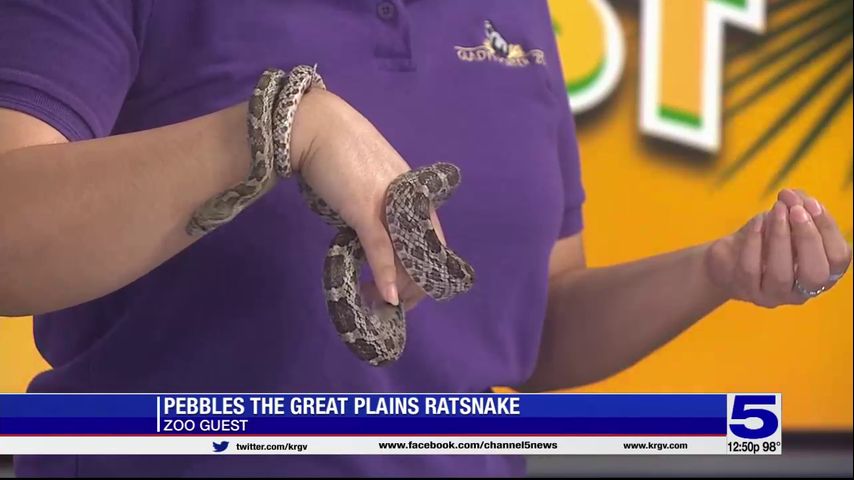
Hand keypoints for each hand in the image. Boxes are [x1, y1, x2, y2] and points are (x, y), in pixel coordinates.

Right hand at [289, 88, 443, 308]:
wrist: (316, 127)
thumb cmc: (339, 151)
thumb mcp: (368, 182)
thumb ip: (379, 205)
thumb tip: (375, 232)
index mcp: (412, 193)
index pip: (432, 239)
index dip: (425, 269)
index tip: (411, 290)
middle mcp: (408, 200)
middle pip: (424, 253)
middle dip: (415, 286)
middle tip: (396, 304)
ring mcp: (388, 204)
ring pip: (406, 256)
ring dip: (400, 288)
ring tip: (386, 305)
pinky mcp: (365, 209)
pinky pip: (381, 249)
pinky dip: (386, 275)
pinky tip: (389, 296)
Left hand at [705, 189, 850, 306]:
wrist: (727, 258)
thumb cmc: (766, 238)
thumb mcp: (786, 221)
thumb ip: (797, 206)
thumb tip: (793, 195)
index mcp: (823, 273)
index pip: (838, 258)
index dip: (828, 230)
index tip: (811, 204)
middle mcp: (802, 291)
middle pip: (814, 273)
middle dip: (807, 238)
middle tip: (795, 210)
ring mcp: (773, 295)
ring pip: (780, 274)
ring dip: (780, 237)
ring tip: (776, 210)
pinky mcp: (746, 291)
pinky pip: (751, 269)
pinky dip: (755, 241)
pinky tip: (757, 221)